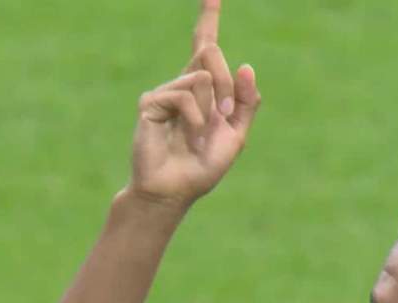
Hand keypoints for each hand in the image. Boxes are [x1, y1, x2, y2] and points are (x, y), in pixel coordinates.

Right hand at [126, 0, 260, 206]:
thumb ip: (245, 101)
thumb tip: (246, 64)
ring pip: (203, 77)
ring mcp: (165, 91)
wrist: (176, 190)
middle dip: (229, 86)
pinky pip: (186, 95)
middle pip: (211, 53)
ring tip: (200, 136)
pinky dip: (195, 120)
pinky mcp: (150, 102)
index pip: (204, 45)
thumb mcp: (236, 134)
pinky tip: (188, 138)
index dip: (208, 17)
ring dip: (211, 110)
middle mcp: (183, 83)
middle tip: (223, 117)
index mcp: (204, 88)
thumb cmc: (203, 165)